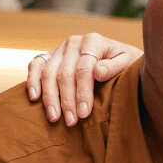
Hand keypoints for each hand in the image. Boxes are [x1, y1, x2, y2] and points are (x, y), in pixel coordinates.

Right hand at [26, 33, 141, 125]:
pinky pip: (36, 65)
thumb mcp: (129, 63)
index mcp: (94, 41)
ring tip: (54, 117)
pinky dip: (33, 81)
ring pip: (48, 72)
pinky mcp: (50, 55)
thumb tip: (98, 72)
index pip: (84, 69)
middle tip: (71, 121)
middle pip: (64, 73)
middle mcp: (74, 42)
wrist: (120, 56)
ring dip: (50, 97)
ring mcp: (60, 48)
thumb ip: (115, 66)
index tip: (84, 113)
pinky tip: (34, 98)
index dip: (83, 92)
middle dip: (66, 100)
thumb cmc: (127, 63)